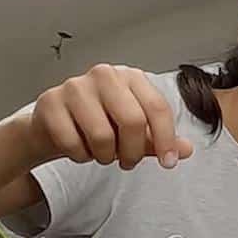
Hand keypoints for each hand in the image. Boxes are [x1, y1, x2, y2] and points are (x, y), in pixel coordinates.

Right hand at [24, 64, 194, 169]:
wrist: (53, 125)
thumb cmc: (99, 123)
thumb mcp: (134, 132)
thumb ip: (159, 139)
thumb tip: (187, 150)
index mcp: (130, 77)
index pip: (158, 107)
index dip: (167, 139)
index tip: (169, 162)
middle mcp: (105, 75)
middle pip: (133, 121)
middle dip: (133, 152)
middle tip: (127, 162)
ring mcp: (75, 86)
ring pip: (102, 135)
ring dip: (104, 156)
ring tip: (101, 152)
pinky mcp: (50, 102)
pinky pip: (73, 143)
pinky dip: (79, 155)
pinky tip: (79, 147)